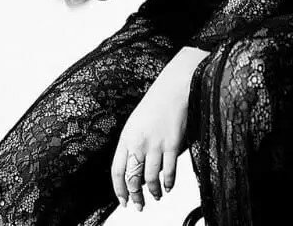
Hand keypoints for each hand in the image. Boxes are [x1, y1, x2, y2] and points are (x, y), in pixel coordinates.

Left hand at [111, 48, 208, 210]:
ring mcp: (155, 144)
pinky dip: (168, 183)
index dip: (119, 190)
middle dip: (136, 197)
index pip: (117, 171)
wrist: (175, 86)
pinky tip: (168, 187)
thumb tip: (136, 168)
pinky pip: (169, 171)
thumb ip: (134, 144)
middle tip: (139, 206)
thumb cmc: (158, 101)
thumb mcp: (137, 122)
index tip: (123, 200)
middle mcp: (138, 142)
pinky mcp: (172, 144)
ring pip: (151, 179)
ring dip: (153, 192)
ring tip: (156, 197)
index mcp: (127, 136)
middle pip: (133, 179)